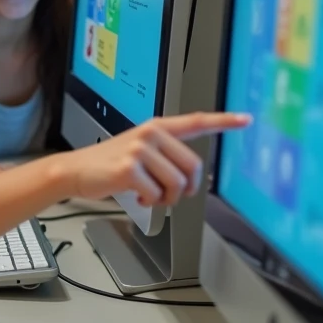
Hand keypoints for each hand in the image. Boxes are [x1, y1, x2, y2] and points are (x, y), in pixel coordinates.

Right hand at [61, 113, 250, 205]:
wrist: (76, 171)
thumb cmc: (109, 163)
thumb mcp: (139, 149)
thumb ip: (167, 154)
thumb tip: (194, 177)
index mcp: (156, 127)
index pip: (196, 121)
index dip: (223, 121)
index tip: (245, 120)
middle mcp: (150, 134)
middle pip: (193, 166)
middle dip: (185, 188)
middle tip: (170, 194)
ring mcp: (139, 150)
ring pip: (177, 184)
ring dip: (166, 198)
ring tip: (150, 195)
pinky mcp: (129, 168)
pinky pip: (156, 194)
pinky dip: (148, 202)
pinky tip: (137, 196)